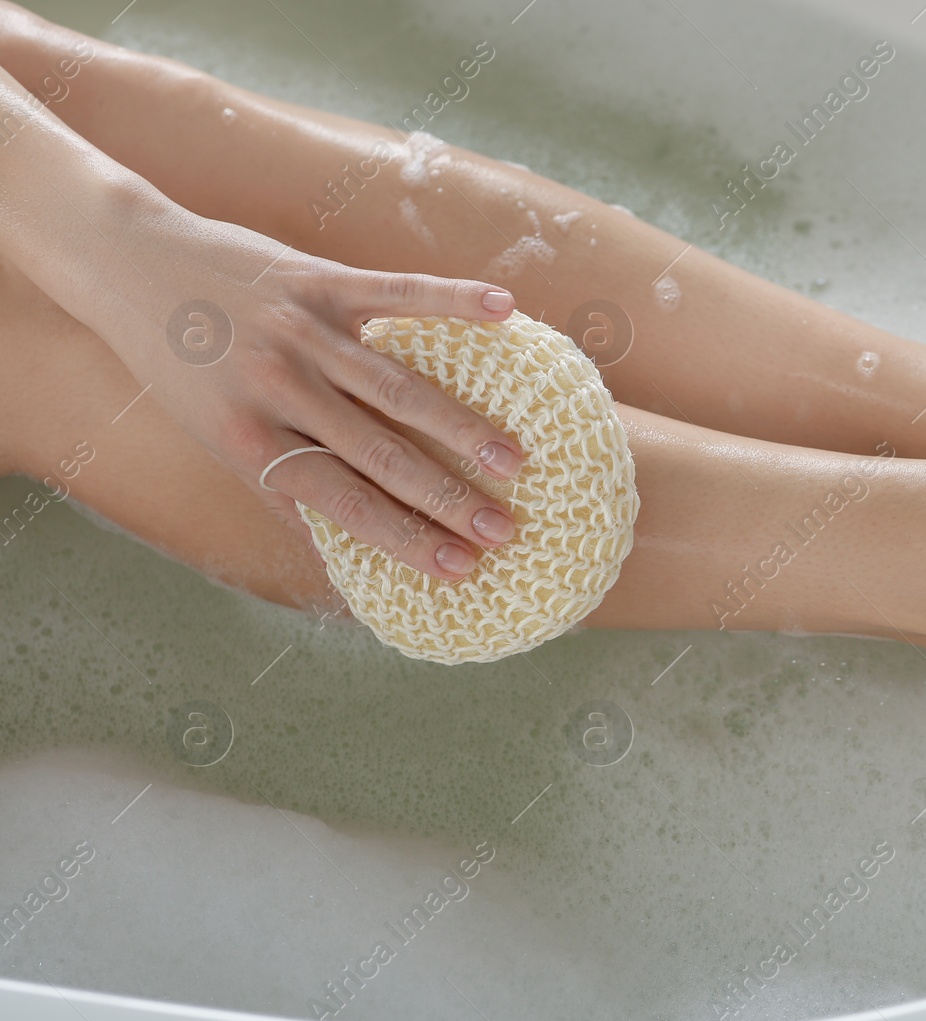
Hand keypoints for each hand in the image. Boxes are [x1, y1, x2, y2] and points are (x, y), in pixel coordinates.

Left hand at [113, 201, 525, 580]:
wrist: (128, 263)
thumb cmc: (178, 363)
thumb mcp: (213, 435)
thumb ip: (278, 483)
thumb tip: (336, 549)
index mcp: (251, 438)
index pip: (345, 502)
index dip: (406, 538)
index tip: (460, 569)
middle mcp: (280, 387)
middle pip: (380, 454)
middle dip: (446, 499)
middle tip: (503, 532)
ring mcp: (303, 331)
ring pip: (397, 387)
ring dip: (461, 426)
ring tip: (514, 461)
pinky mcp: (319, 279)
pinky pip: (398, 292)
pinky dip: (452, 299)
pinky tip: (504, 310)